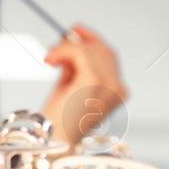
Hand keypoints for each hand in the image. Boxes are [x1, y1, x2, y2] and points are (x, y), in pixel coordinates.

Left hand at [40, 23, 128, 143]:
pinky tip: (51, 60)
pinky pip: (79, 53)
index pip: (110, 55)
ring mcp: (108, 84)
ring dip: (65, 49)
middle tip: (55, 47)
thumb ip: (76, 65)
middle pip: (101, 50)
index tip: (75, 30)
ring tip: (51, 60)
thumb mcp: (72, 85)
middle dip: (76, 43)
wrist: (56, 138)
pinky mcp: (94, 81)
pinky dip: (62, 52)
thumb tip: (70, 39)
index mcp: (118, 90)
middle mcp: (118, 87)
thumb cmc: (60, 117)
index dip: (92, 39)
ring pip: (89, 50)